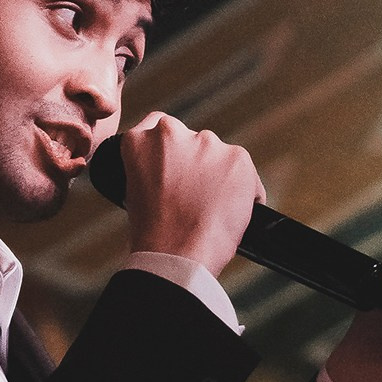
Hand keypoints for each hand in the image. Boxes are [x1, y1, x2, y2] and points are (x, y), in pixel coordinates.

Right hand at [119, 113, 265, 276]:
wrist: (177, 255)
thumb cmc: (154, 235)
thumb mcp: (135, 193)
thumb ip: (153, 168)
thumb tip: (174, 171)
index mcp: (140, 140)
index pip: (157, 127)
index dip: (169, 149)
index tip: (173, 166)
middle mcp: (172, 133)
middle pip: (192, 141)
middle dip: (195, 162)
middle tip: (194, 195)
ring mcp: (207, 143)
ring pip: (218, 156)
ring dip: (218, 175)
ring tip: (212, 210)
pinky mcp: (238, 157)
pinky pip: (246, 175)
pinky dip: (244, 192)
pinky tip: (232, 215)